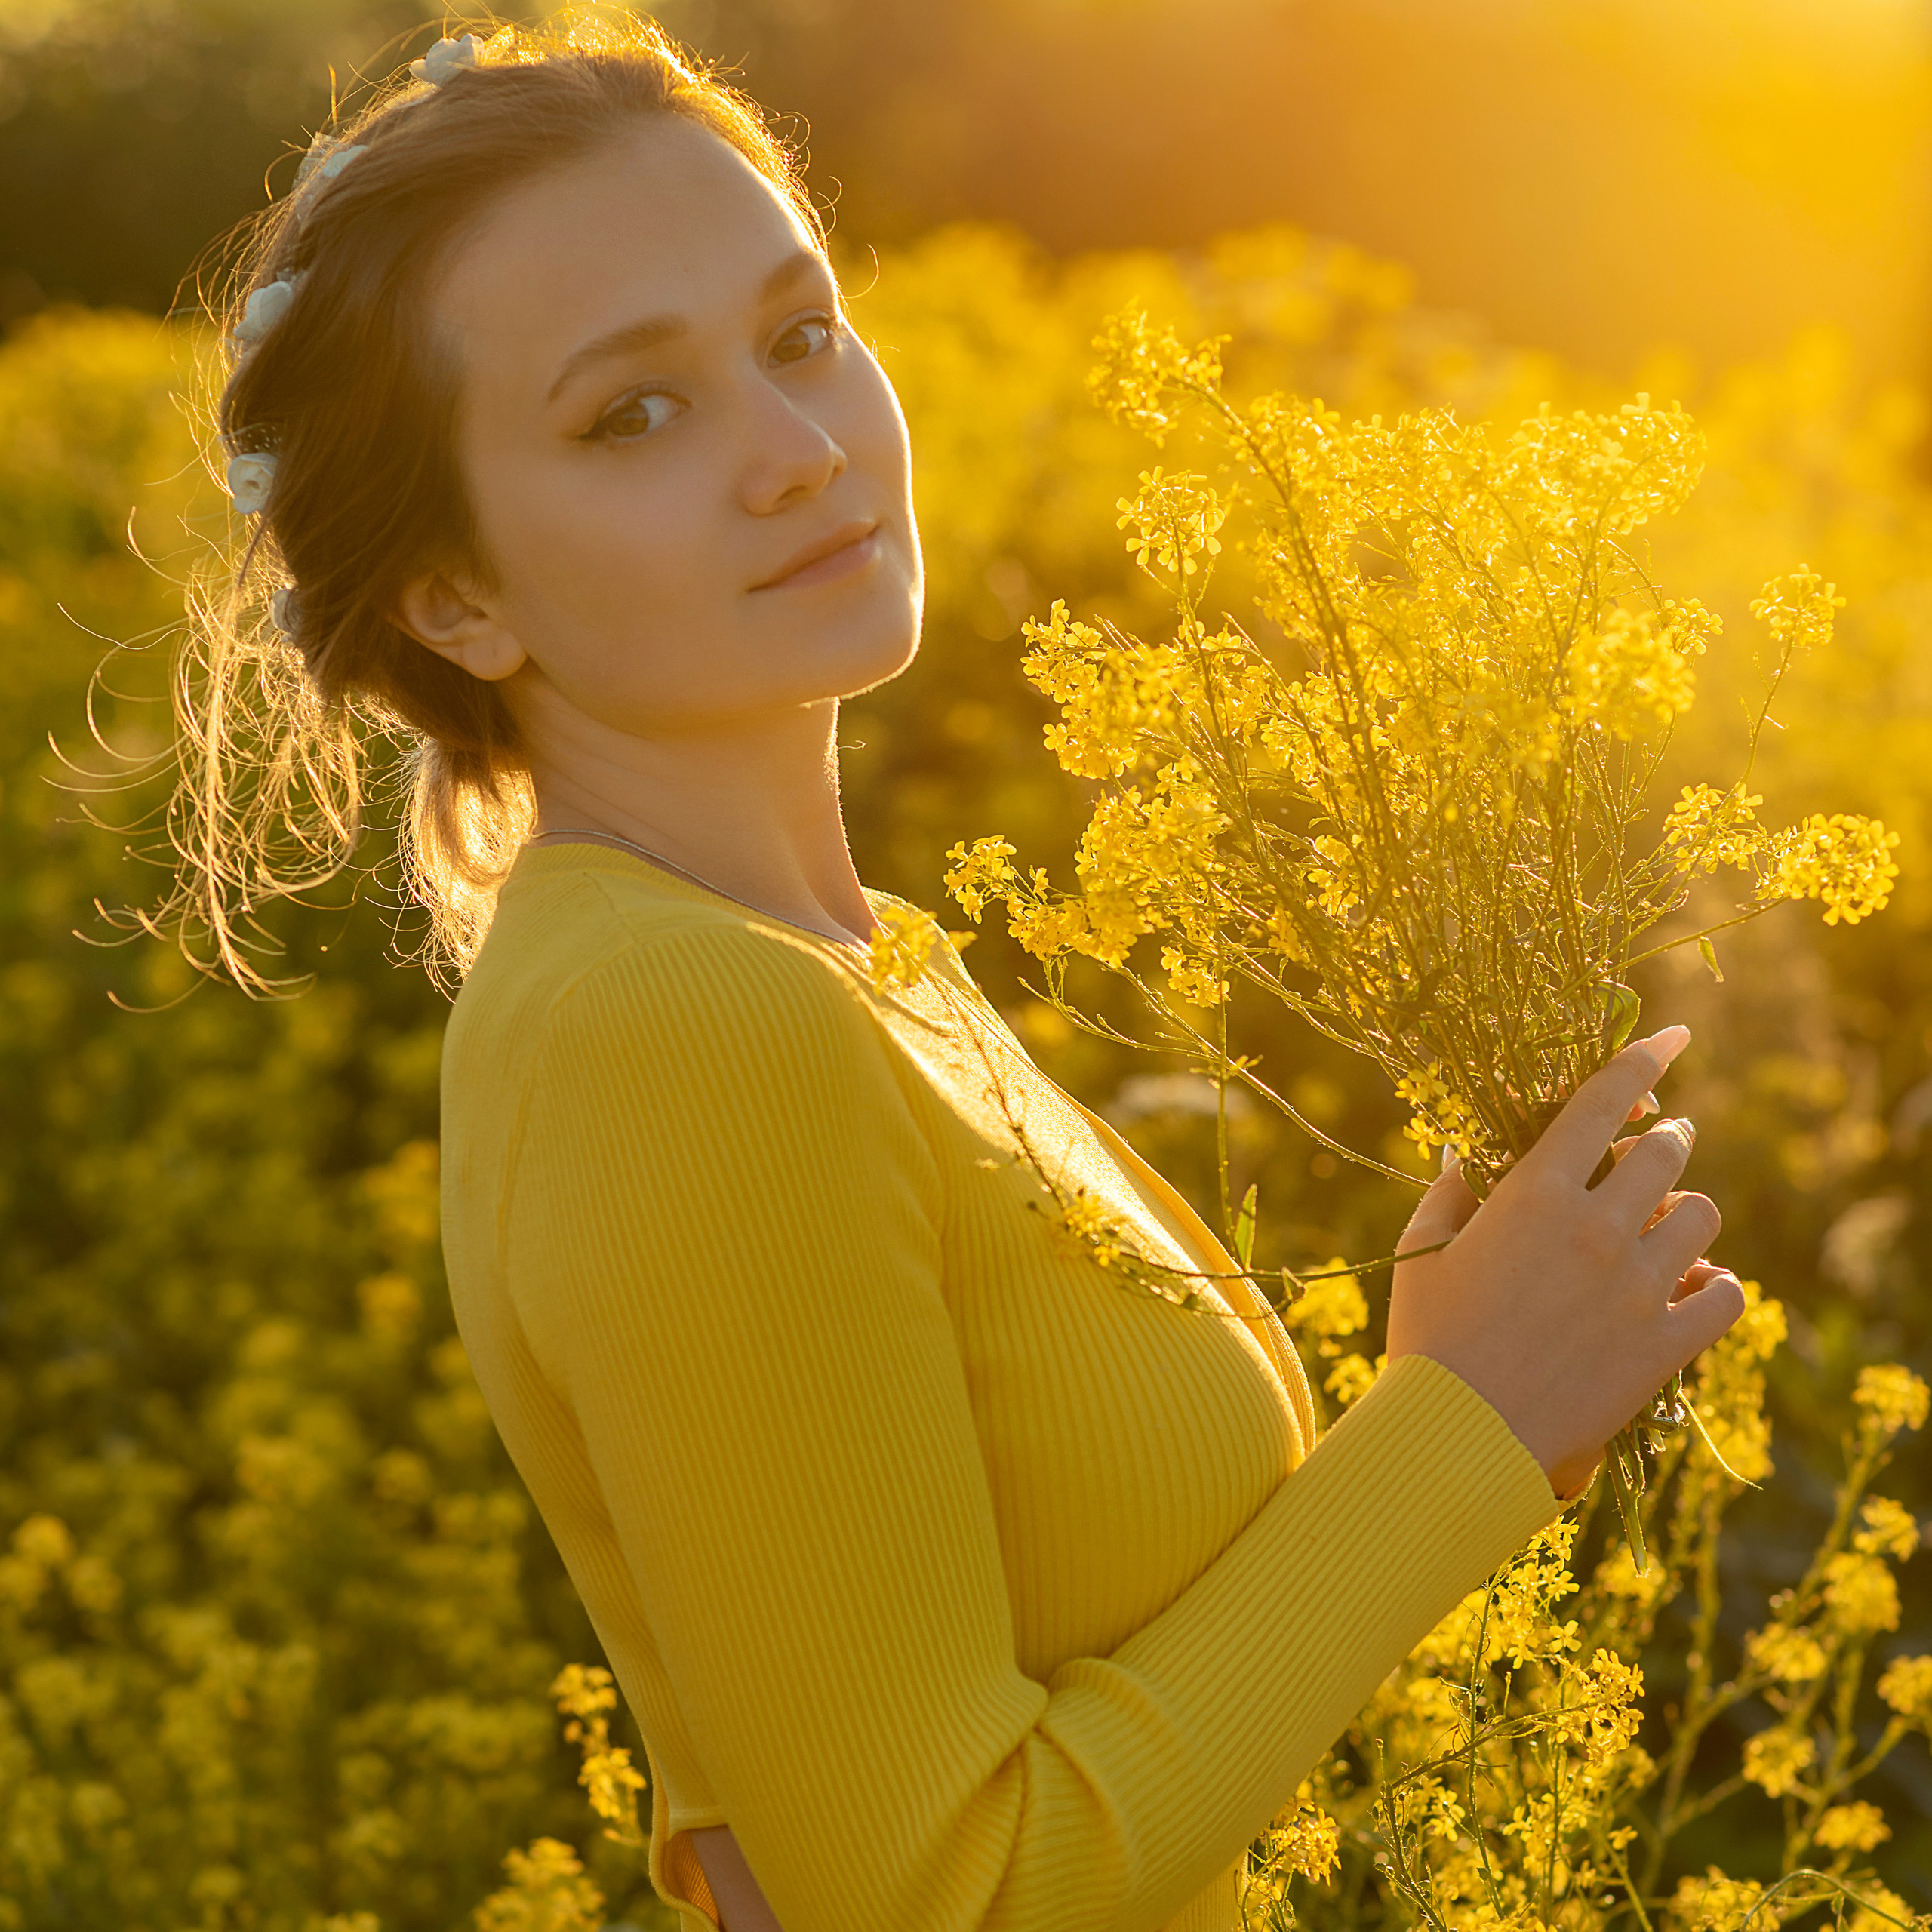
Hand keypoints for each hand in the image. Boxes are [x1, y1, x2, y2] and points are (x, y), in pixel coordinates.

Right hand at [1385, 1027, 1745, 1499]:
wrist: (1458, 1436)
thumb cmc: (1426, 1338)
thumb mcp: (1423, 1252)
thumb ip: (1449, 1193)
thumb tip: (1464, 1155)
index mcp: (1535, 1194)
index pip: (1605, 1101)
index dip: (1645, 1058)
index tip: (1673, 1038)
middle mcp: (1596, 1229)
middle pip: (1667, 1151)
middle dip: (1667, 1138)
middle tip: (1658, 1146)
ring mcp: (1637, 1288)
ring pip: (1703, 1217)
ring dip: (1687, 1211)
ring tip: (1668, 1224)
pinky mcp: (1664, 1346)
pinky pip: (1727, 1296)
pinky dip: (1716, 1286)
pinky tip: (1694, 1288)